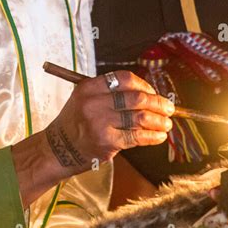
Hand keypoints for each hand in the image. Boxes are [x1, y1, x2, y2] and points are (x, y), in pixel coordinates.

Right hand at [44, 70, 174, 172]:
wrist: (58, 148)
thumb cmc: (76, 122)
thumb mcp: (84, 98)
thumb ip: (110, 93)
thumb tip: (146, 94)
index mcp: (89, 87)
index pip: (123, 79)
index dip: (143, 85)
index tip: (152, 91)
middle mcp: (94, 103)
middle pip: (135, 98)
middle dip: (157, 103)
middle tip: (169, 107)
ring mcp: (100, 123)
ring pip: (139, 118)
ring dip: (158, 120)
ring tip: (167, 123)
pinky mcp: (106, 142)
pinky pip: (136, 137)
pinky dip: (152, 136)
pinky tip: (159, 136)